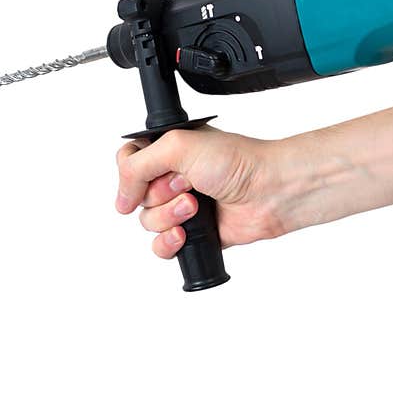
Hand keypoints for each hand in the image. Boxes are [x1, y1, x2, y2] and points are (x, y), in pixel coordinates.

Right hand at [115, 127, 286, 257]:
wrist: (271, 191)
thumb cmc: (238, 161)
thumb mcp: (178, 146)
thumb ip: (137, 165)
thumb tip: (121, 196)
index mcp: (169, 150)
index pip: (128, 162)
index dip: (131, 174)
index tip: (145, 178)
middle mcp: (175, 176)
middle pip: (136, 197)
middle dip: (158, 195)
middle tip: (187, 184)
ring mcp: (184, 205)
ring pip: (148, 222)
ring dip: (168, 217)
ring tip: (195, 206)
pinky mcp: (195, 232)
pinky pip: (163, 246)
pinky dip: (169, 242)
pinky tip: (185, 233)